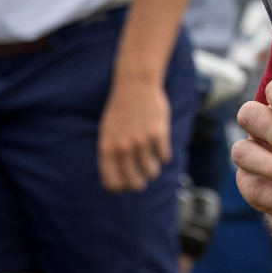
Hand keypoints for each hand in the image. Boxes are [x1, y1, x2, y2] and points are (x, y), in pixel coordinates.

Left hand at [98, 78, 173, 192]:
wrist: (135, 84)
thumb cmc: (120, 109)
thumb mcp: (107, 132)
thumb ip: (111, 154)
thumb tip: (118, 181)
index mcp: (107, 148)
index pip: (112, 182)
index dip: (120, 188)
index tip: (125, 185)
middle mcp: (123, 148)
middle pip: (134, 183)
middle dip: (139, 184)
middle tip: (142, 177)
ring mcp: (141, 141)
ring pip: (152, 173)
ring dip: (152, 169)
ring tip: (151, 160)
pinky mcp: (158, 134)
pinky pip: (164, 158)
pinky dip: (163, 155)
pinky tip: (160, 145)